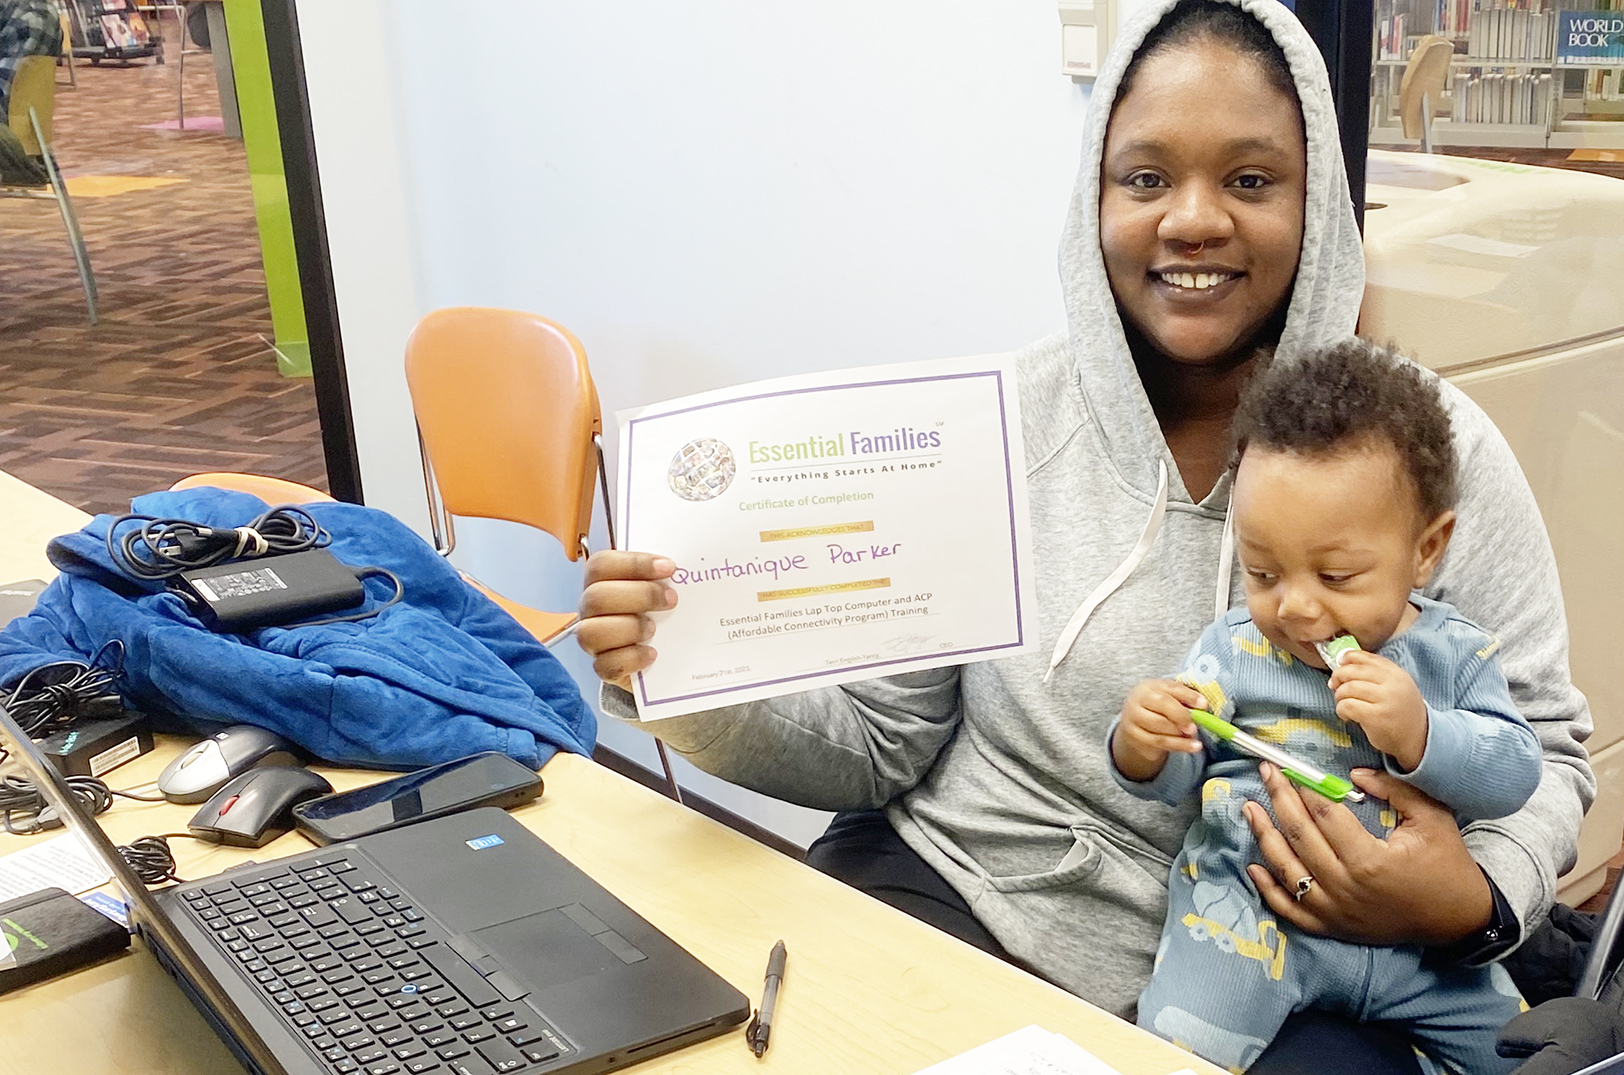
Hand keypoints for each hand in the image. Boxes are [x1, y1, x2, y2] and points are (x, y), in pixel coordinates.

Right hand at [576, 551, 677, 689]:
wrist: (666, 652)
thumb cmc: (661, 610)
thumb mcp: (663, 586)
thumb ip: (665, 575)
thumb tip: (686, 566)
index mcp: (600, 582)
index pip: (601, 565)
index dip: (634, 564)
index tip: (669, 568)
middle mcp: (591, 609)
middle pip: (596, 597)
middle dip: (640, 595)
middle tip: (671, 600)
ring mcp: (594, 640)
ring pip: (591, 632)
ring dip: (630, 627)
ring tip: (654, 629)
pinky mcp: (604, 667)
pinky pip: (605, 665)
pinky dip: (632, 659)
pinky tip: (652, 653)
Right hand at [1112, 679, 1205, 781]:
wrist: (1137, 726)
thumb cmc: (1159, 709)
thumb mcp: (1170, 699)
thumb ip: (1185, 700)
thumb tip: (1203, 705)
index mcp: (1150, 686)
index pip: (1171, 688)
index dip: (1189, 696)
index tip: (1204, 705)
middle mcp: (1138, 699)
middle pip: (1162, 704)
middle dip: (1182, 716)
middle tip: (1194, 727)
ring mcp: (1134, 718)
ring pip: (1160, 726)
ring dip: (1181, 734)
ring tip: (1194, 738)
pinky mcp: (1135, 736)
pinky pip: (1159, 742)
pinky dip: (1178, 745)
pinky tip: (1191, 747)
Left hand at [1243, 765, 1491, 945]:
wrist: (1458, 919)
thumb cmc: (1447, 864)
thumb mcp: (1432, 818)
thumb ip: (1395, 789)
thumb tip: (1354, 773)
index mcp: (1369, 860)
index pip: (1324, 815)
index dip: (1304, 788)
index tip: (1289, 767)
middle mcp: (1345, 887)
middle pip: (1300, 836)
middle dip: (1279, 799)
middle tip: (1265, 773)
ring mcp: (1334, 911)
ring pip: (1286, 870)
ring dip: (1263, 837)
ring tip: (1249, 808)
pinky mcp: (1331, 927)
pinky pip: (1289, 910)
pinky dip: (1267, 889)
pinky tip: (1252, 865)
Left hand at [1329, 650, 1427, 770]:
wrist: (1418, 738)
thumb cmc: (1401, 710)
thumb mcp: (1396, 685)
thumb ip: (1375, 672)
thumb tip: (1342, 662)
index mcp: (1396, 673)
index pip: (1365, 657)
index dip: (1347, 658)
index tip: (1340, 665)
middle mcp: (1392, 684)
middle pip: (1352, 671)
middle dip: (1338, 677)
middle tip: (1335, 686)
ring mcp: (1385, 700)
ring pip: (1347, 688)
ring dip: (1340, 696)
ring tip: (1344, 703)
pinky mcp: (1375, 717)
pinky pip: (1347, 706)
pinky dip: (1341, 710)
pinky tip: (1347, 715)